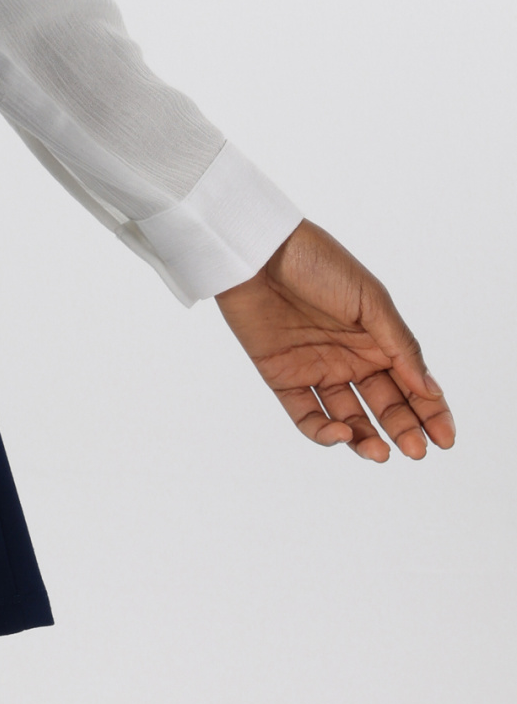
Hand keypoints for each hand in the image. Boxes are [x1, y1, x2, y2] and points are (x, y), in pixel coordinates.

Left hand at [216, 218, 454, 462]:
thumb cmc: (317, 263)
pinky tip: (342, 433)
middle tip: (417, 451)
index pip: (411, 384)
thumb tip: (430, 389)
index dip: (431, 412)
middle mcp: (349, 358)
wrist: (257, 251)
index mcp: (376, 338)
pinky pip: (306, 415)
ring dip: (367, 439)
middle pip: (384, 406)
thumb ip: (400, 346)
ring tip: (383, 453)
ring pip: (348, 418)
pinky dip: (324, 432)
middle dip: (404, 430)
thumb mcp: (370, 300)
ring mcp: (316, 369)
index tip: (446, 439)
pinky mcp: (283, 377)